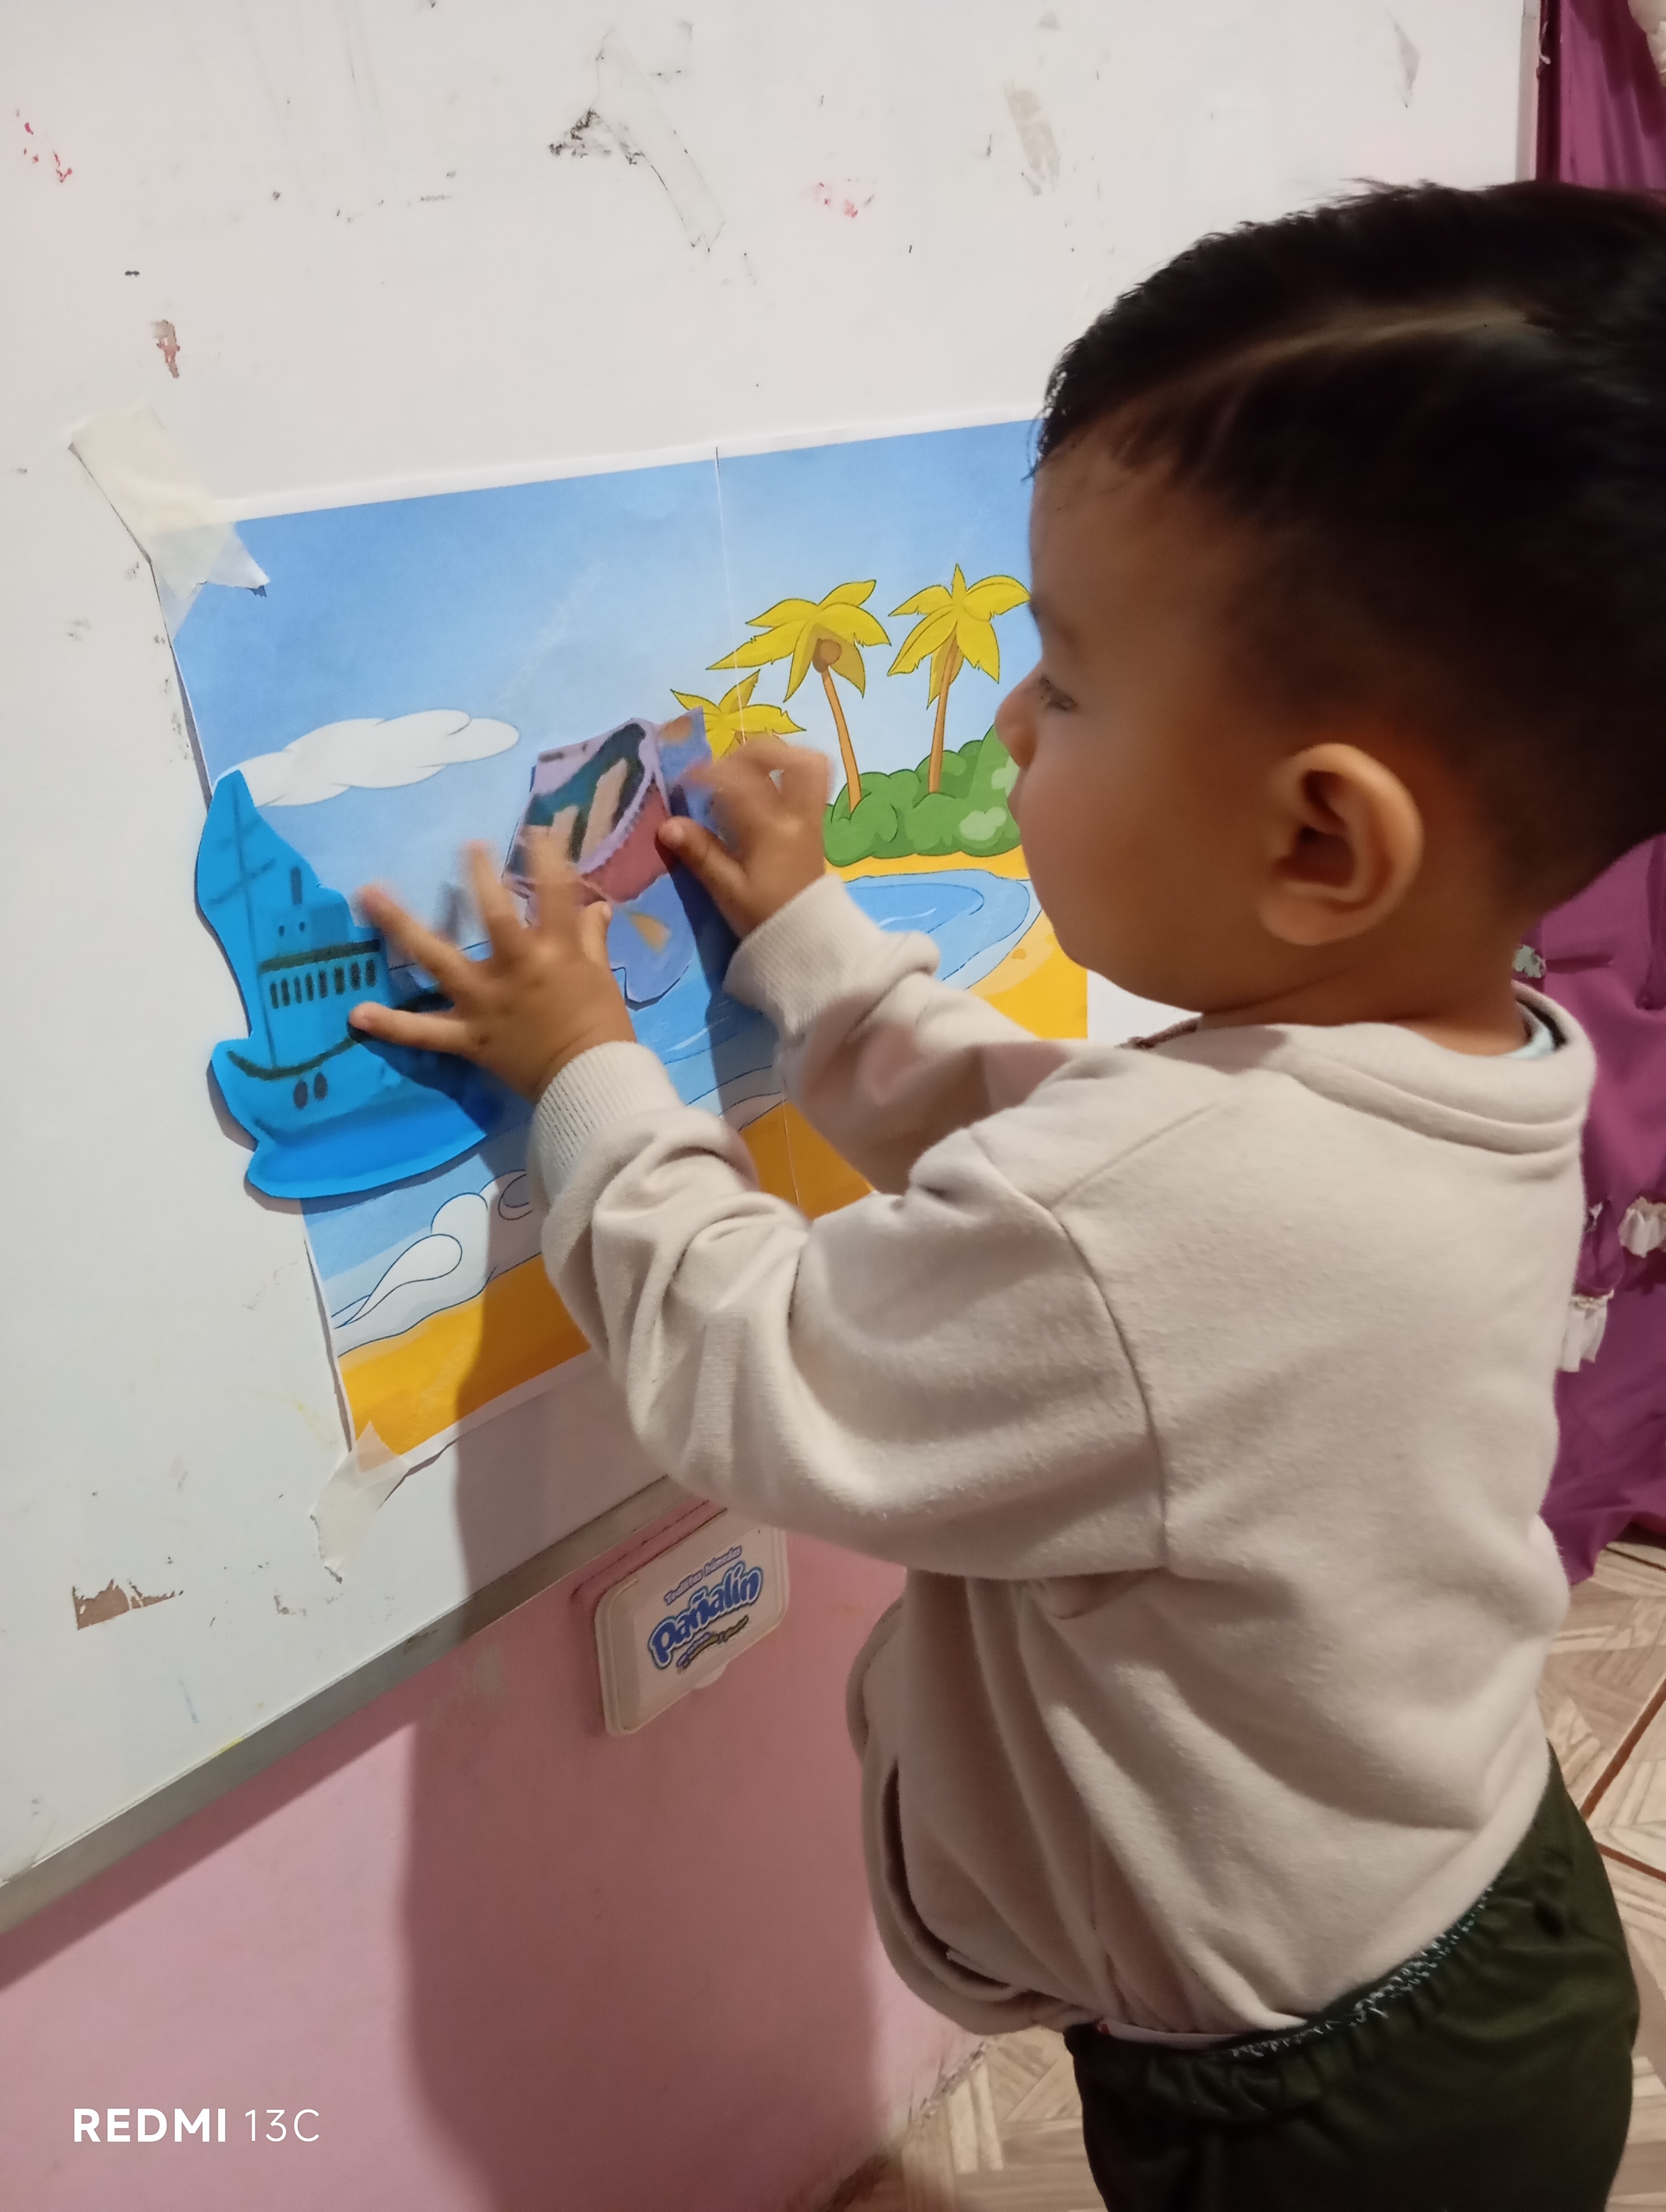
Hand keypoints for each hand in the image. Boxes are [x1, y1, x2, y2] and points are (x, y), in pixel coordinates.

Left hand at [348, 834, 635, 1101]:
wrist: (591, 1086)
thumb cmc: (603, 1029)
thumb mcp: (600, 977)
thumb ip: (592, 938)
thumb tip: (598, 907)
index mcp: (556, 954)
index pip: (555, 895)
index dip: (546, 859)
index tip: (535, 832)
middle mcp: (517, 971)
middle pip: (493, 918)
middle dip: (480, 879)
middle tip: (466, 846)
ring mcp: (486, 1003)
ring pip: (439, 960)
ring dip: (402, 926)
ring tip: (369, 895)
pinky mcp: (468, 1037)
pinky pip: (423, 1033)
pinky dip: (390, 1025)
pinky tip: (355, 1014)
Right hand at [656, 739, 829, 936]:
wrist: (806, 940)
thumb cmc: (764, 916)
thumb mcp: (727, 889)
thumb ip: (701, 853)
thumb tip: (667, 825)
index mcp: (771, 829)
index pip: (741, 781)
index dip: (708, 773)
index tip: (685, 783)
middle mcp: (796, 815)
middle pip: (789, 760)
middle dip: (752, 753)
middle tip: (723, 768)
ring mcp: (810, 818)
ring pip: (807, 766)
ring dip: (776, 759)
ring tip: (745, 772)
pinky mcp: (814, 826)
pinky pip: (810, 783)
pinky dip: (785, 775)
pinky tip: (760, 791)